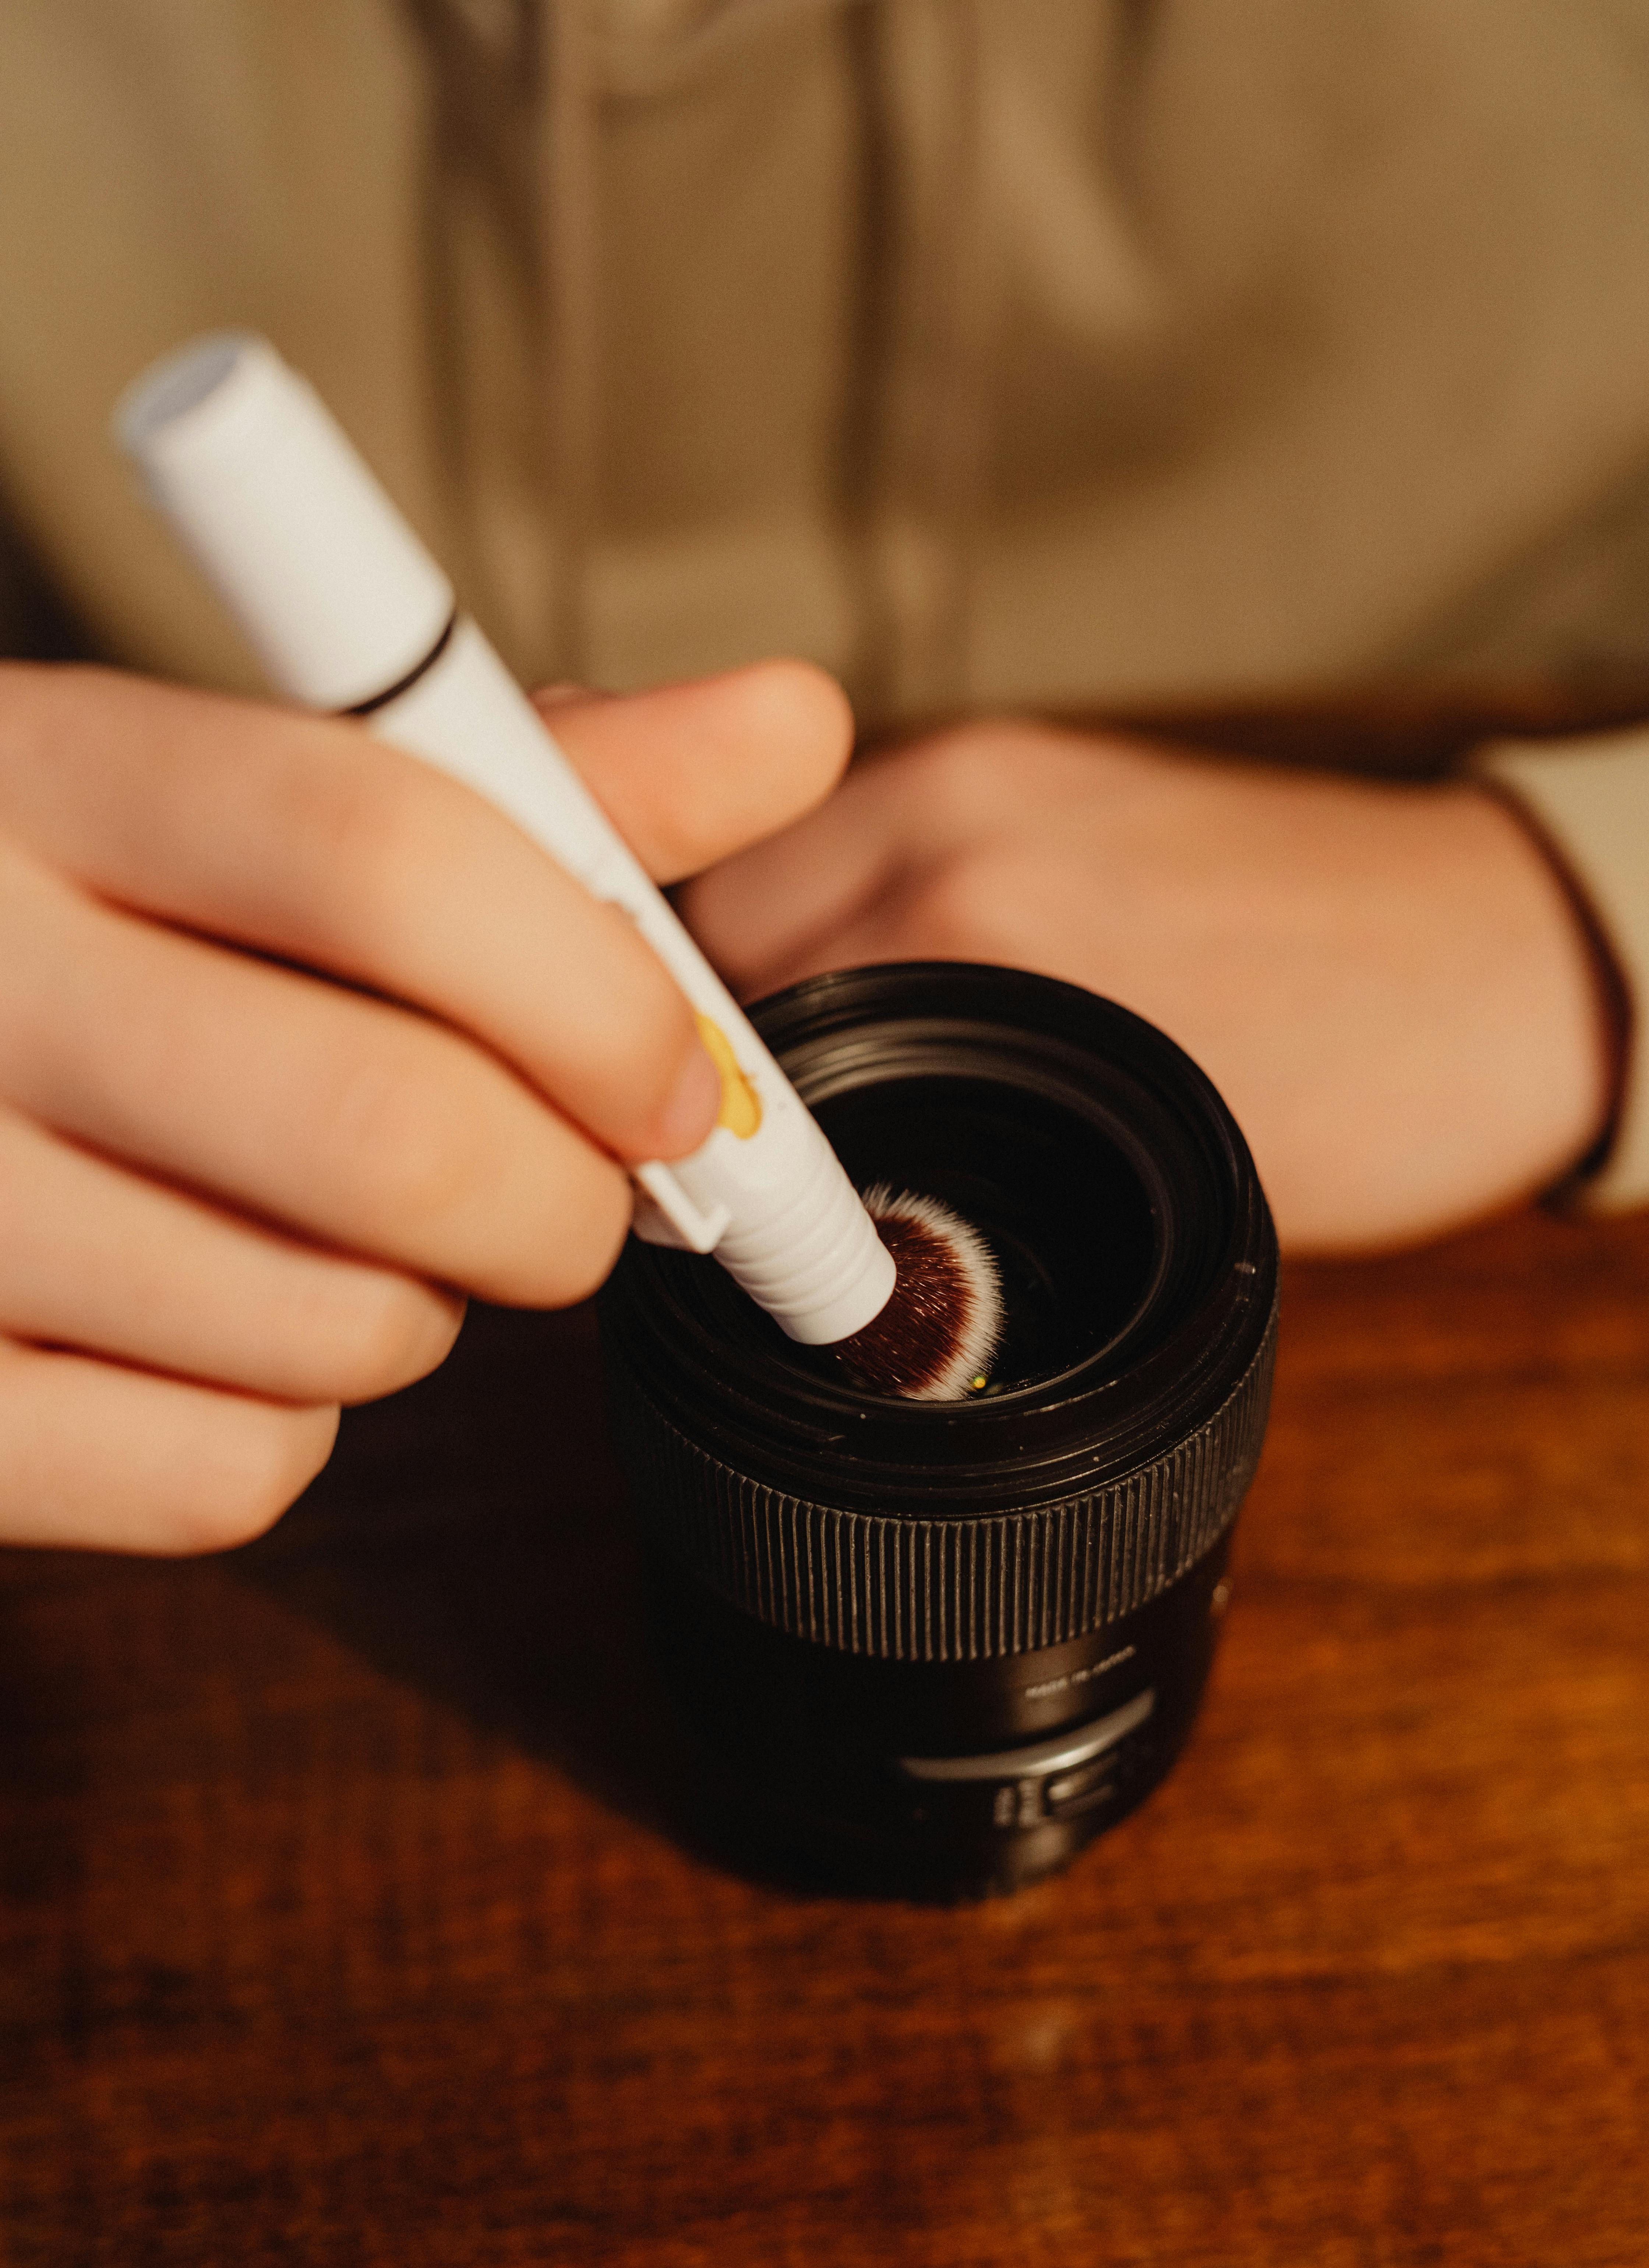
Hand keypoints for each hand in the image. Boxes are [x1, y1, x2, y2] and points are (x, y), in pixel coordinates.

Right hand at [0, 658, 850, 1552]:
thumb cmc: (79, 919)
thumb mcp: (248, 797)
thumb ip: (525, 780)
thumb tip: (793, 722)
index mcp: (53, 775)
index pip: (394, 857)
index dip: (601, 995)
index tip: (684, 1082)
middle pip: (401, 1136)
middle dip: (565, 1199)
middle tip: (565, 1185)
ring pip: (341, 1330)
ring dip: (419, 1305)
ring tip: (333, 1226)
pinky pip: (227, 1473)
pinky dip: (284, 1424)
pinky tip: (216, 1321)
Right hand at [680, 720, 1611, 1250]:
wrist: (1517, 965)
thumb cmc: (1376, 1079)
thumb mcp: (1150, 1164)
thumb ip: (958, 1153)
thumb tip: (826, 1201)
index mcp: (975, 917)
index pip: (719, 1000)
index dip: (685, 1098)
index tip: (685, 1172)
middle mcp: (959, 816)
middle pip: (716, 919)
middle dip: (696, 1026)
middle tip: (716, 1133)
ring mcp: (992, 774)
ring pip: (773, 871)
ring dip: (756, 966)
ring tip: (781, 1069)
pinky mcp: (1032, 767)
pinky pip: (860, 844)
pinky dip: (834, 920)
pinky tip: (867, 995)